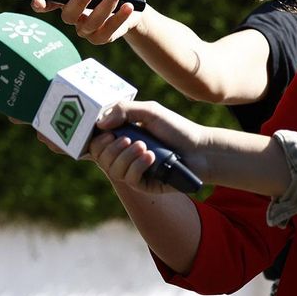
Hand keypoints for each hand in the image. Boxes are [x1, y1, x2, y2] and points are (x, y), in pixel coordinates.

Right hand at [30, 0, 140, 43]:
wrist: (133, 6)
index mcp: (68, 1)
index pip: (50, 3)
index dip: (41, 4)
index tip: (37, 0)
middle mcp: (74, 17)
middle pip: (68, 15)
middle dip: (79, 1)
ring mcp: (86, 30)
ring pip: (91, 22)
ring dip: (105, 6)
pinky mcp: (101, 38)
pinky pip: (108, 31)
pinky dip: (119, 18)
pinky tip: (127, 6)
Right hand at [86, 99, 207, 192]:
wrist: (200, 149)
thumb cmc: (176, 129)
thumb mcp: (150, 111)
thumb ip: (124, 110)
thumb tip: (100, 123)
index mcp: (122, 137)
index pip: (96, 143)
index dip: (96, 140)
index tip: (106, 133)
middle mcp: (124, 155)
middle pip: (100, 157)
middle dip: (111, 148)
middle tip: (128, 139)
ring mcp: (132, 171)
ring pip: (113, 169)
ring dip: (126, 156)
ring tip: (144, 146)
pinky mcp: (143, 184)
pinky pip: (129, 179)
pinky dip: (137, 166)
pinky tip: (151, 157)